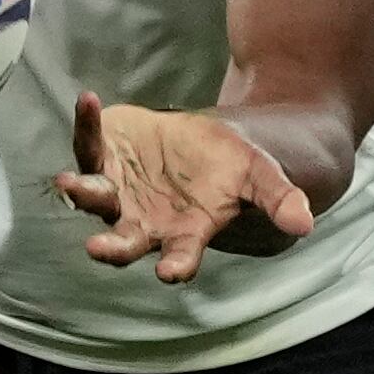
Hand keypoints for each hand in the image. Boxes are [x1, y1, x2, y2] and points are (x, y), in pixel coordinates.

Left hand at [51, 92, 316, 282]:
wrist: (206, 142)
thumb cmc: (234, 168)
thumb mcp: (260, 176)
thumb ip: (278, 199)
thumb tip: (305, 223)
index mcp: (183, 232)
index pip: (179, 257)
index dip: (176, 266)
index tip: (172, 273)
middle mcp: (143, 220)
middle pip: (122, 240)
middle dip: (111, 248)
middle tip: (97, 249)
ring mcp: (117, 190)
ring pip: (93, 195)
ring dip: (81, 191)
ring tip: (69, 182)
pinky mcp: (103, 156)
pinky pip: (89, 144)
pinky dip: (86, 125)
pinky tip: (87, 101)